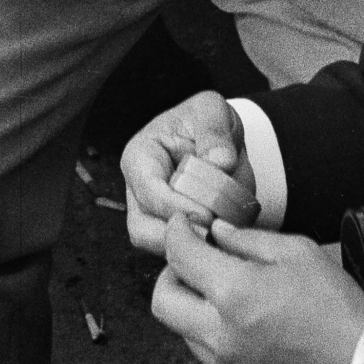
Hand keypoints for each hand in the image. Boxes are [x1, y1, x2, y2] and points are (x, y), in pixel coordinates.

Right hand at [121, 91, 250, 260]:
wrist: (219, 140)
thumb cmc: (207, 121)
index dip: (176, 206)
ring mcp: (153, 216)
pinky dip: (202, 252)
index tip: (207, 215)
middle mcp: (138, 191)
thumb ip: (214, 130)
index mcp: (140, 156)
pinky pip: (182, 254)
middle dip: (178, 237)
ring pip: (160, 248)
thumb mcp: (211, 109)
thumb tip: (221, 161)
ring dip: (192, 247)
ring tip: (222, 236)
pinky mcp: (172, 233)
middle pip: (143, 230)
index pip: (148, 191)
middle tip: (213, 235)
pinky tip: (224, 242)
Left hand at [153, 214, 363, 363]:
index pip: (179, 255)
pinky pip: (205, 355)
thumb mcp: (299, 253)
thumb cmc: (340, 315)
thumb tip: (220, 233)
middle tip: (192, 259)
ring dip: (191, 305)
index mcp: (234, 294)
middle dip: (171, 272)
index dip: (177, 231)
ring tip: (222, 290)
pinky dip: (210, 333)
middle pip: (162, 300)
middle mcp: (222, 335)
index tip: (184, 225)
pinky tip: (238, 320)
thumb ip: (249, 239)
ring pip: (181, 331)